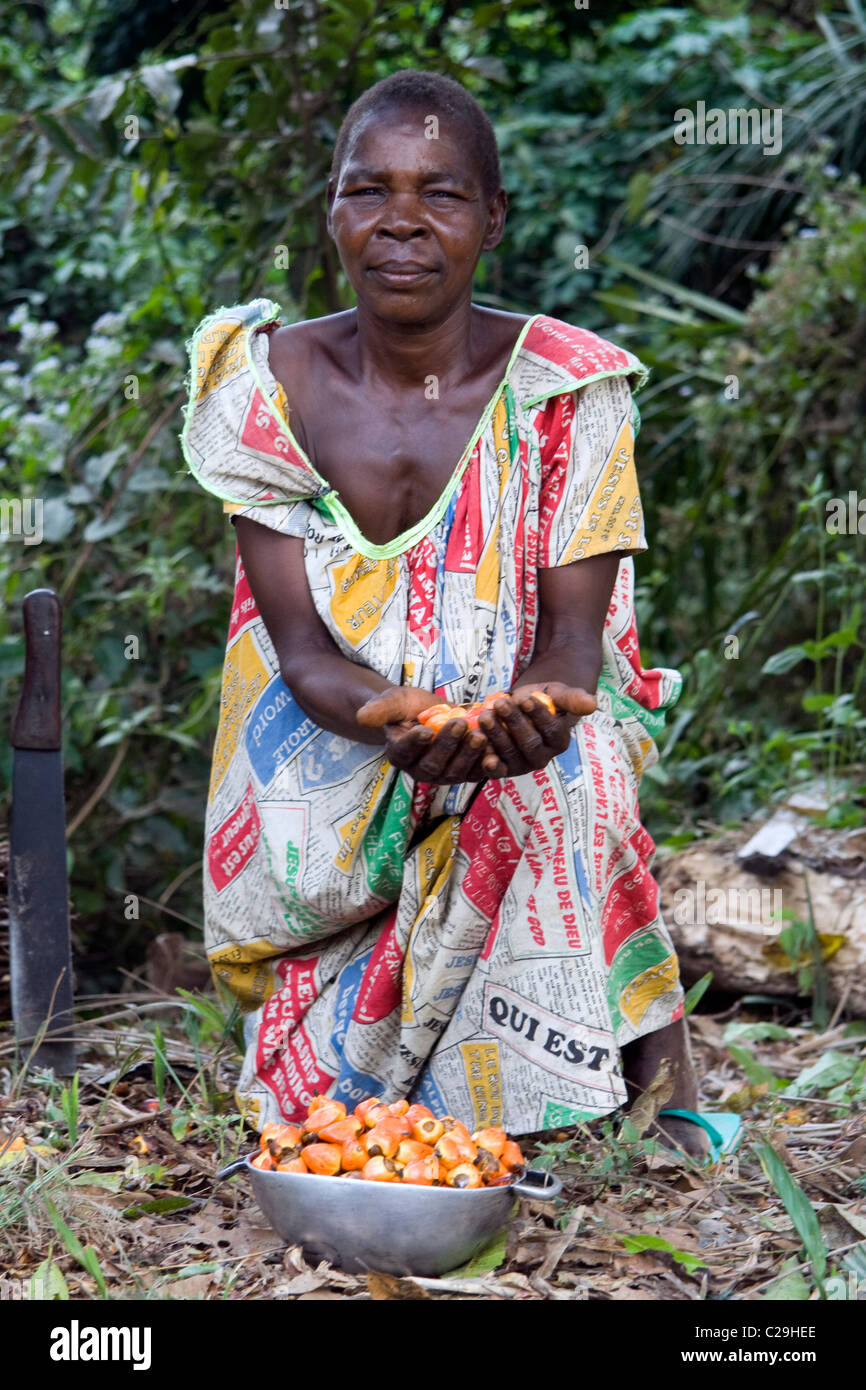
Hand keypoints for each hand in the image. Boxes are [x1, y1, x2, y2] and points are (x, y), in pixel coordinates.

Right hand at [356, 686, 507, 784]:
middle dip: (447, 746)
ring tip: (479, 735)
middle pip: (433, 765)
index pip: (405, 752)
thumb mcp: (394, 701)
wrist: (432, 711)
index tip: (423, 730)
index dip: (414, 743)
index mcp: (399, 754)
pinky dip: (486, 765)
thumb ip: (381, 709)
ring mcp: (445, 774)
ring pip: (456, 771)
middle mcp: (420, 770)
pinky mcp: (466, 772)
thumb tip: (362, 716)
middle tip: (460, 725)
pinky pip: (476, 772)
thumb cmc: (408, 706)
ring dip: (469, 755)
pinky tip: (495, 751)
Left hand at [477, 681, 596, 778]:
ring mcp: (521, 765)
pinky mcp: (502, 768)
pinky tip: (478, 744)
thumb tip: (592, 703)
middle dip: (514, 722)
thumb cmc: (541, 698)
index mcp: (559, 741)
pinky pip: (495, 768)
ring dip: (496, 734)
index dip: (538, 715)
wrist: (519, 705)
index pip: (550, 730)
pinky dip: (486, 758)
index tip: (527, 699)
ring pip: (510, 754)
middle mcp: (542, 757)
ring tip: (485, 715)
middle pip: (529, 743)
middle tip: (501, 704)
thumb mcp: (557, 693)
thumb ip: (572, 698)